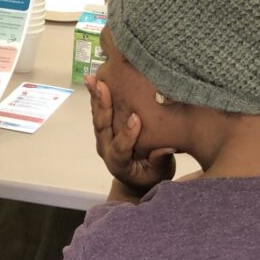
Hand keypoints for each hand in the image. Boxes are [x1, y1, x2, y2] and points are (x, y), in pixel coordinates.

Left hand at [86, 75, 174, 195]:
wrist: (134, 181)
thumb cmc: (150, 177)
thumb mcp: (158, 174)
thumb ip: (159, 162)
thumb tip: (167, 147)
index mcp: (118, 162)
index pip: (119, 147)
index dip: (127, 134)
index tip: (136, 118)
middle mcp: (106, 148)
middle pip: (102, 127)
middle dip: (102, 105)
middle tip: (101, 86)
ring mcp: (103, 138)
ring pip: (98, 116)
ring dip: (95, 96)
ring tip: (93, 78)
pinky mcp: (105, 130)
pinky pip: (99, 112)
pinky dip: (97, 96)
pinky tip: (96, 79)